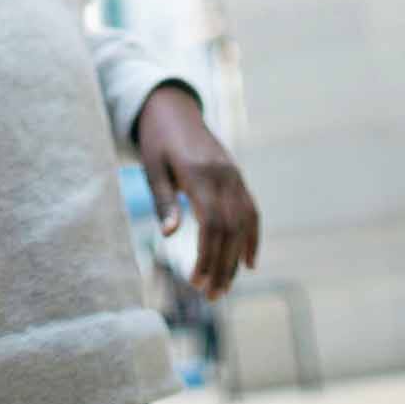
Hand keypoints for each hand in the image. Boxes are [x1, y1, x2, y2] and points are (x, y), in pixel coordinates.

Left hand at [135, 84, 258, 299]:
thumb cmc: (156, 139)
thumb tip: (168, 235)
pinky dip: (252, 237)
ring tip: (225, 288)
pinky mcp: (237, 177)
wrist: (172, 107)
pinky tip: (249, 263)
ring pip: (244, 224)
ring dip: (236, 258)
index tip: (196, 282)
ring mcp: (234, 175)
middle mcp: (224, 175)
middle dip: (222, 265)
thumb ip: (163, 200)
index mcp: (200, 173)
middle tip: (211, 296)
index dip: (207, 256)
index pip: (211, 223)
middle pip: (230, 229)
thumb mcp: (152, 167)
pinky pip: (251, 210)